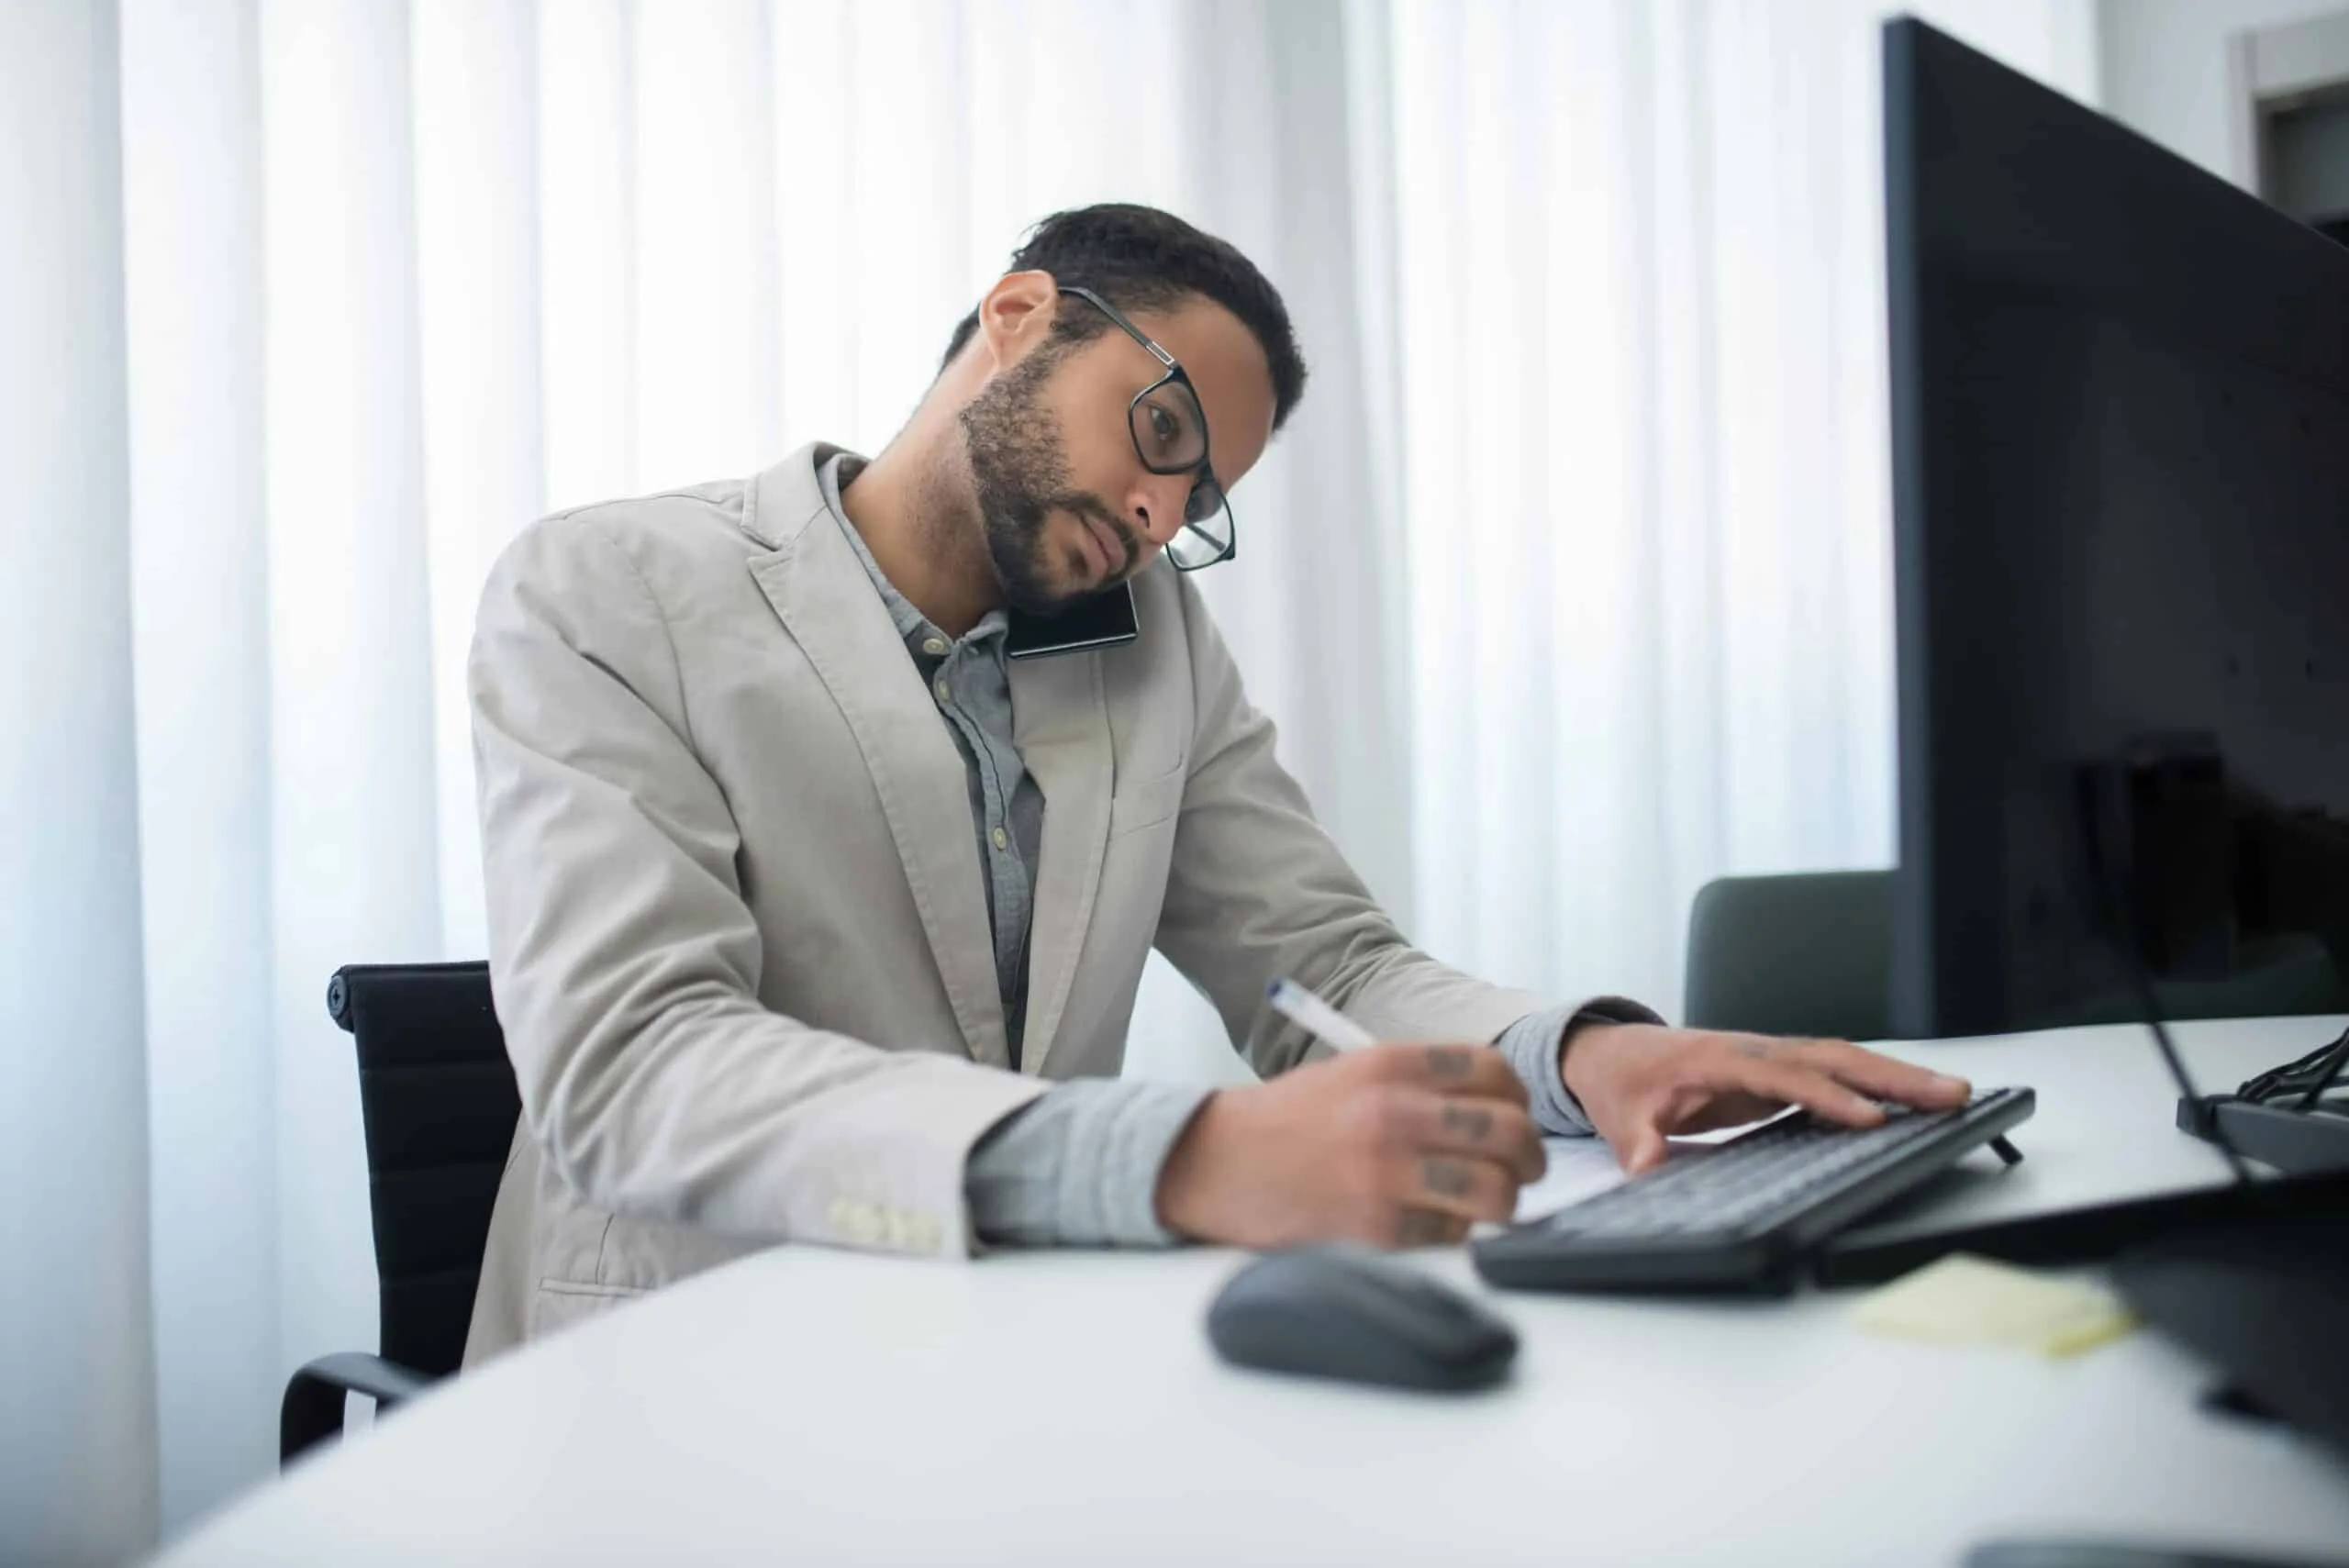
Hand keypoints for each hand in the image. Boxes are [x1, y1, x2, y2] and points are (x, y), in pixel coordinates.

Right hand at [1155, 1043, 1546, 1248]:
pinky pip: (1453, 1235)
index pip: (1496, 1073)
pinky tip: (1428, 1222)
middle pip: (1510, 1133)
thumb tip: (1500, 1113)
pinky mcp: (1376, 1227)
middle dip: (1529, 1158)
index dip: (1520, 1100)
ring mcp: (1386, 1173)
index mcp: (1390, 1065)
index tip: (1515, 1117)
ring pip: (1496, 1191)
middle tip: (1523, 1171)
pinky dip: (1452, 1234)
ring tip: (1486, 1204)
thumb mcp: (1351, 1075)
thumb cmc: (1289, 1123)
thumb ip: (1421, 1085)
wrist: (1216, 1164)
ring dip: (1502, 1202)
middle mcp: (1393, 1113)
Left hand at [1560, 1024, 1972, 1174]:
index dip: (1828, 1097)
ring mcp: (1772, 1057)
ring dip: (1899, 1076)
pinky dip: (1880, 1083)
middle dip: (1893, 1076)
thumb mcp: (1620, 1117)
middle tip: (1952, 1094)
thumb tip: (1645, 1167)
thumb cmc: (1623, 1082)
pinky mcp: (1781, 1071)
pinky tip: (1917, 1103)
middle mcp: (1756, 1050)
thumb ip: (1637, 1142)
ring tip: (1956, 1095)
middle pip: (1834, 1057)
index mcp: (1720, 1059)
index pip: (1785, 1076)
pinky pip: (1838, 1073)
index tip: (1871, 1118)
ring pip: (1845, 1060)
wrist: (1614, 1051)